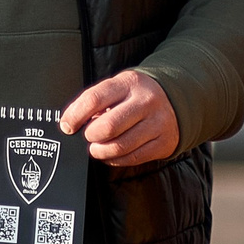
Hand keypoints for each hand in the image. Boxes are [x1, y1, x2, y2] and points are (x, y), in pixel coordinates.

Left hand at [61, 69, 179, 168]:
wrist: (175, 101)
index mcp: (129, 83)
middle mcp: (146, 102)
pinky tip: (111, 154)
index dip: (75, 116)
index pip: (95, 99)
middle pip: (108, 127)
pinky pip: (133, 158)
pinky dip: (115, 159)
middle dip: (90, 136)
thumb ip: (94, 101)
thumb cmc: (136, 96)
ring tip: (97, 147)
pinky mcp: (163, 142)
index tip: (67, 126)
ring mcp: (157, 123)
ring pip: (120, 146)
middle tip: (88, 136)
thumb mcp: (117, 88)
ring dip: (101, 151)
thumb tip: (69, 123)